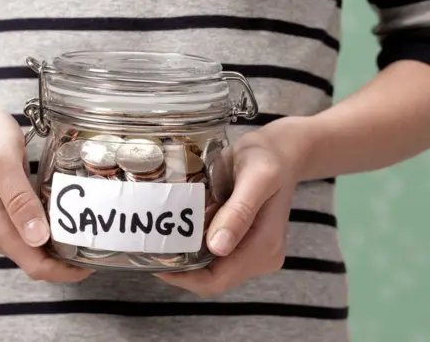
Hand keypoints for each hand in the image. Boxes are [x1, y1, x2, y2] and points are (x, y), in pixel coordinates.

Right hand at [0, 91, 92, 282]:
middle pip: (38, 262)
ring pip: (36, 249)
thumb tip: (38, 239)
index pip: (35, 266)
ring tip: (90, 230)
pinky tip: (70, 216)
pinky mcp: (4, 214)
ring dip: (62, 246)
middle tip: (100, 241)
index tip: (95, 261)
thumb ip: (19, 200)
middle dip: (68, 261)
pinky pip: (33, 232)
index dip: (65, 271)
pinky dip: (53, 230)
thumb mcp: (2, 161)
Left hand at [155, 118, 310, 295]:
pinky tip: (178, 229)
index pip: (217, 280)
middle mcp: (260, 257)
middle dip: (180, 267)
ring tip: (160, 237)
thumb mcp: (256, 178)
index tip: (154, 261)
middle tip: (151, 246)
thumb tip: (218, 247)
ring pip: (209, 267)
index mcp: (264, 248)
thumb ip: (239, 212)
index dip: (183, 278)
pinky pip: (212, 253)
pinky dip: (193, 245)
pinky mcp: (243, 242)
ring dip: (185, 256)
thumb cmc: (268, 159)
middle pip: (211, 278)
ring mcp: (252, 252)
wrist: (280, 151)